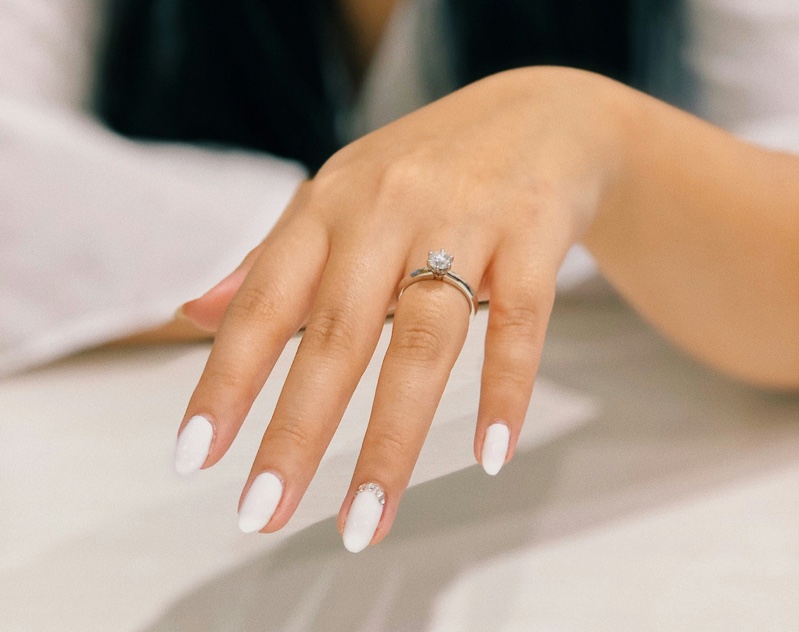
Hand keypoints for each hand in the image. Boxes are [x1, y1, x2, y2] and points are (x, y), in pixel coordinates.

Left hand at [175, 67, 625, 550]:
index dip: (225, 380)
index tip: (194, 458)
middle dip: (296, 433)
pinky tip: (492, 455)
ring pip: (422, 340)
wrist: (538, 116)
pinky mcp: (533, 234)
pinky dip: (505, 391)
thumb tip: (191, 314)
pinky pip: (520, 321)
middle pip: (336, 335)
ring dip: (392, 440)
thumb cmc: (423, 170)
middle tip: (263, 513)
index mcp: (326, 207)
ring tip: (365, 520)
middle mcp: (385, 210)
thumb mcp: (337, 200)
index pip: (263, 302)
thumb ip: (270, 260)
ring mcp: (463, 220)